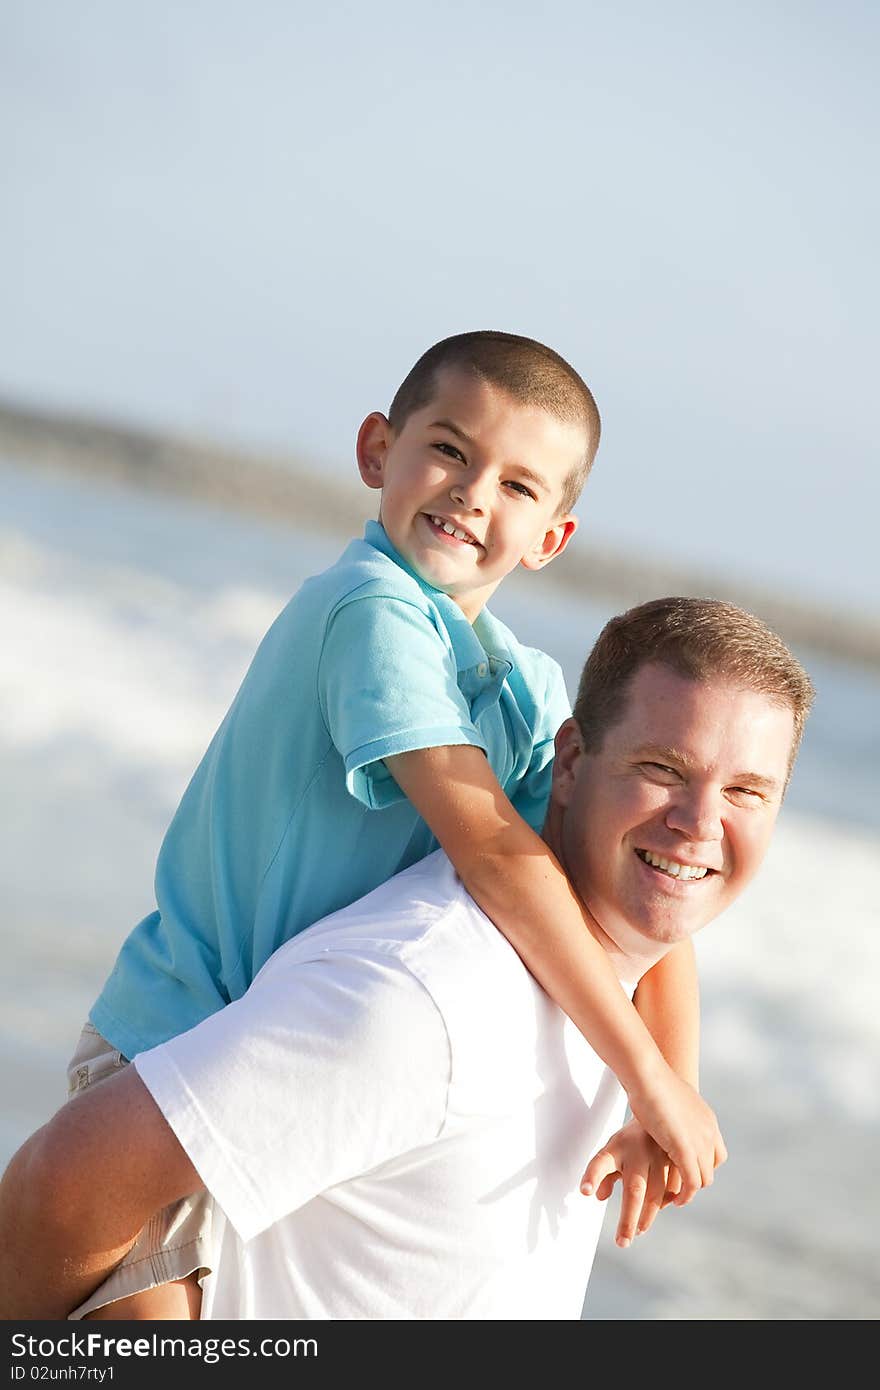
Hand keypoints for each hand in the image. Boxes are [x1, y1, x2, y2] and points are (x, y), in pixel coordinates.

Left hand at [580, 1120, 684, 1246]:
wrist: (660, 1114)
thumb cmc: (630, 1141)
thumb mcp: (611, 1151)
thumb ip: (602, 1173)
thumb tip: (597, 1195)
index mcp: (618, 1147)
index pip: (601, 1164)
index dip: (593, 1177)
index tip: (585, 1191)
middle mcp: (640, 1150)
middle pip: (634, 1189)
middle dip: (628, 1219)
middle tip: (623, 1241)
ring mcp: (660, 1155)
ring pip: (657, 1193)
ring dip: (648, 1215)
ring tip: (638, 1229)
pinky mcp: (678, 1159)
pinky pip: (675, 1188)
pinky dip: (669, 1201)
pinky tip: (662, 1207)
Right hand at [623, 1064, 726, 1204]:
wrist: (648, 1076)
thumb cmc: (650, 1080)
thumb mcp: (669, 1096)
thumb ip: (673, 1109)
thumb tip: (662, 1104)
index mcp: (707, 1120)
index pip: (716, 1153)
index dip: (702, 1164)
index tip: (684, 1170)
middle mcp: (709, 1132)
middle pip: (711, 1167)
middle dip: (696, 1179)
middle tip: (678, 1187)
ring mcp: (700, 1142)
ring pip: (702, 1178)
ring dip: (690, 1190)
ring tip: (675, 1197)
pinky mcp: (686, 1151)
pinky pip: (692, 1182)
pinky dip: (686, 1195)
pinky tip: (675, 1200)